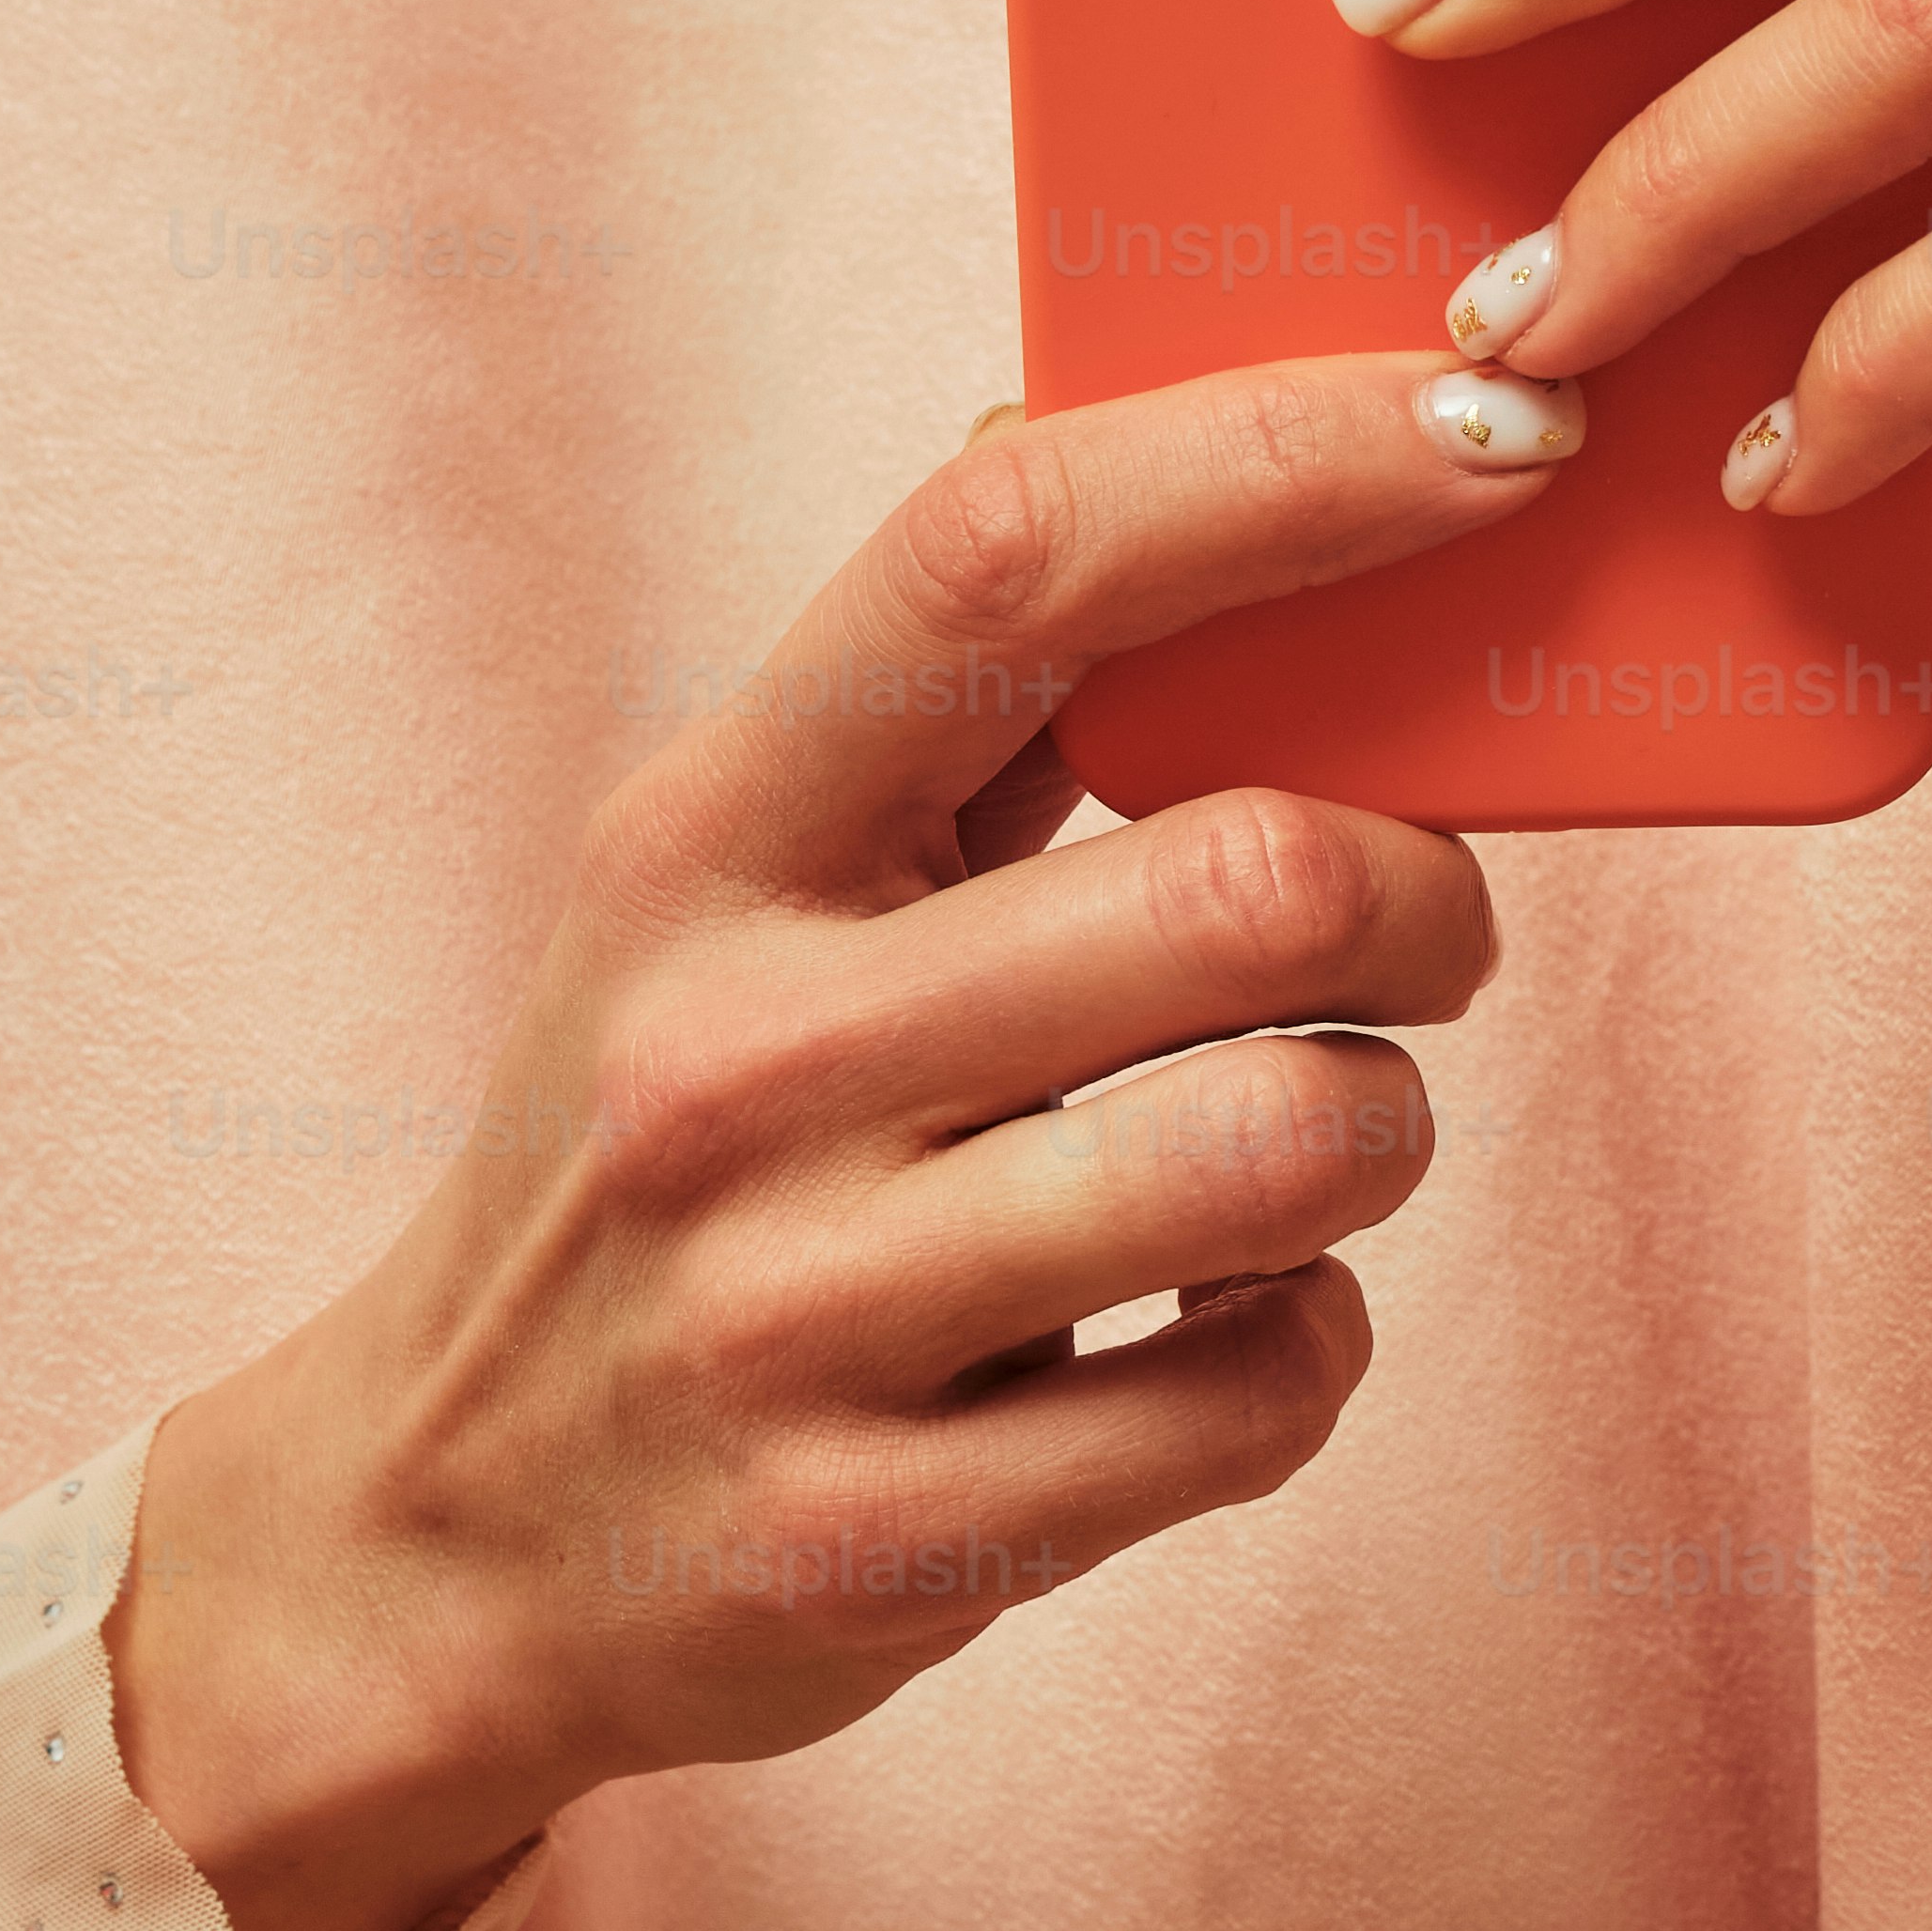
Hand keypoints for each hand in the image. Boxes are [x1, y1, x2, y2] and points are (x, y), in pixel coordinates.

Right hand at [108, 353, 1583, 1930]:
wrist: (433, 1543)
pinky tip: (1223, 1325)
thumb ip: (926, 697)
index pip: (1004, 552)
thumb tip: (1076, 387)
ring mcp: (794, 1314)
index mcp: (700, 837)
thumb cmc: (662, 1158)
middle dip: (1429, 900)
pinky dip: (1307, 1345)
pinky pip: (1257, 1397)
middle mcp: (730, 1058)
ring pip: (1292, 1146)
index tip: (1498, 427)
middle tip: (1421, 938)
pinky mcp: (875, 1539)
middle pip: (1251, 882)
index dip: (1285, 459)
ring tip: (1318, 1136)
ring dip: (1384, 1131)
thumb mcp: (712, 895)